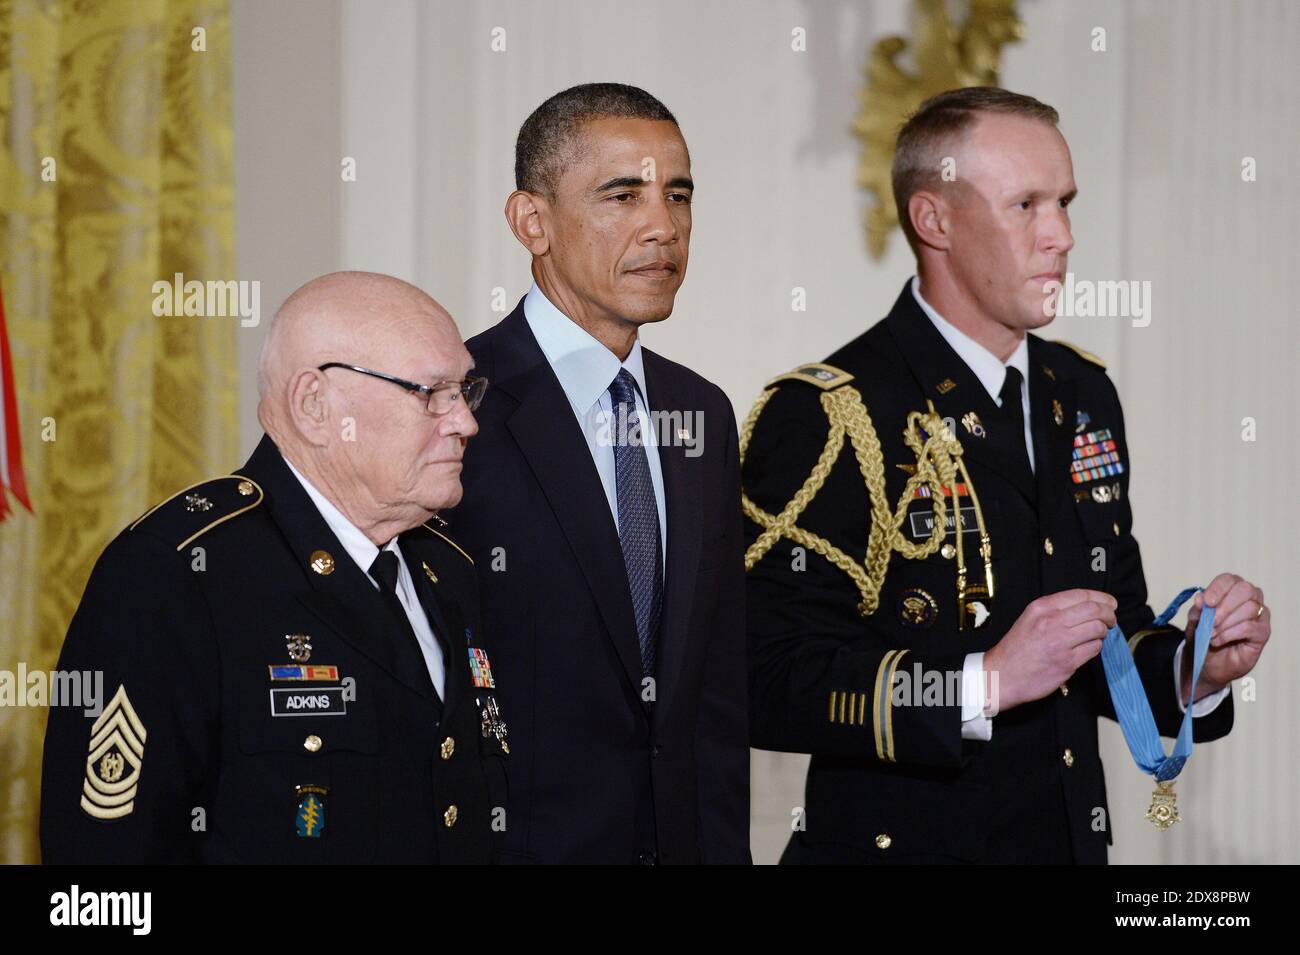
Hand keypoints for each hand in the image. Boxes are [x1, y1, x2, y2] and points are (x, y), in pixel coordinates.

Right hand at [984, 589, 1117, 713]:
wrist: (1001, 674)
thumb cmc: (1016, 649)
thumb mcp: (1029, 619)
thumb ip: (1054, 610)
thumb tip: (1086, 607)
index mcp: (1041, 608)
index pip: (1081, 595)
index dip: (1102, 598)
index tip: (1109, 603)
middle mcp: (1051, 622)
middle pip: (1094, 610)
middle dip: (1109, 614)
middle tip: (1111, 619)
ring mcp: (1060, 642)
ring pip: (1097, 629)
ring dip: (1103, 632)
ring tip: (1098, 635)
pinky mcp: (1067, 662)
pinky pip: (1093, 649)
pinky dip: (1096, 647)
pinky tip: (1088, 648)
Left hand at [1181, 573, 1269, 703]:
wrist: (1209, 662)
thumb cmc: (1204, 635)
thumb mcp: (1195, 621)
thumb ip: (1197, 610)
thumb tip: (1200, 598)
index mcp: (1232, 589)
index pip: (1229, 579)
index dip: (1217, 589)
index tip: (1206, 603)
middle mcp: (1250, 598)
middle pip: (1245, 590)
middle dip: (1224, 606)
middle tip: (1211, 621)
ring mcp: (1260, 614)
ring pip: (1249, 608)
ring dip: (1225, 623)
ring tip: (1211, 634)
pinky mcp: (1263, 632)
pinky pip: (1250, 627)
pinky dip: (1229, 634)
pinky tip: (1218, 640)